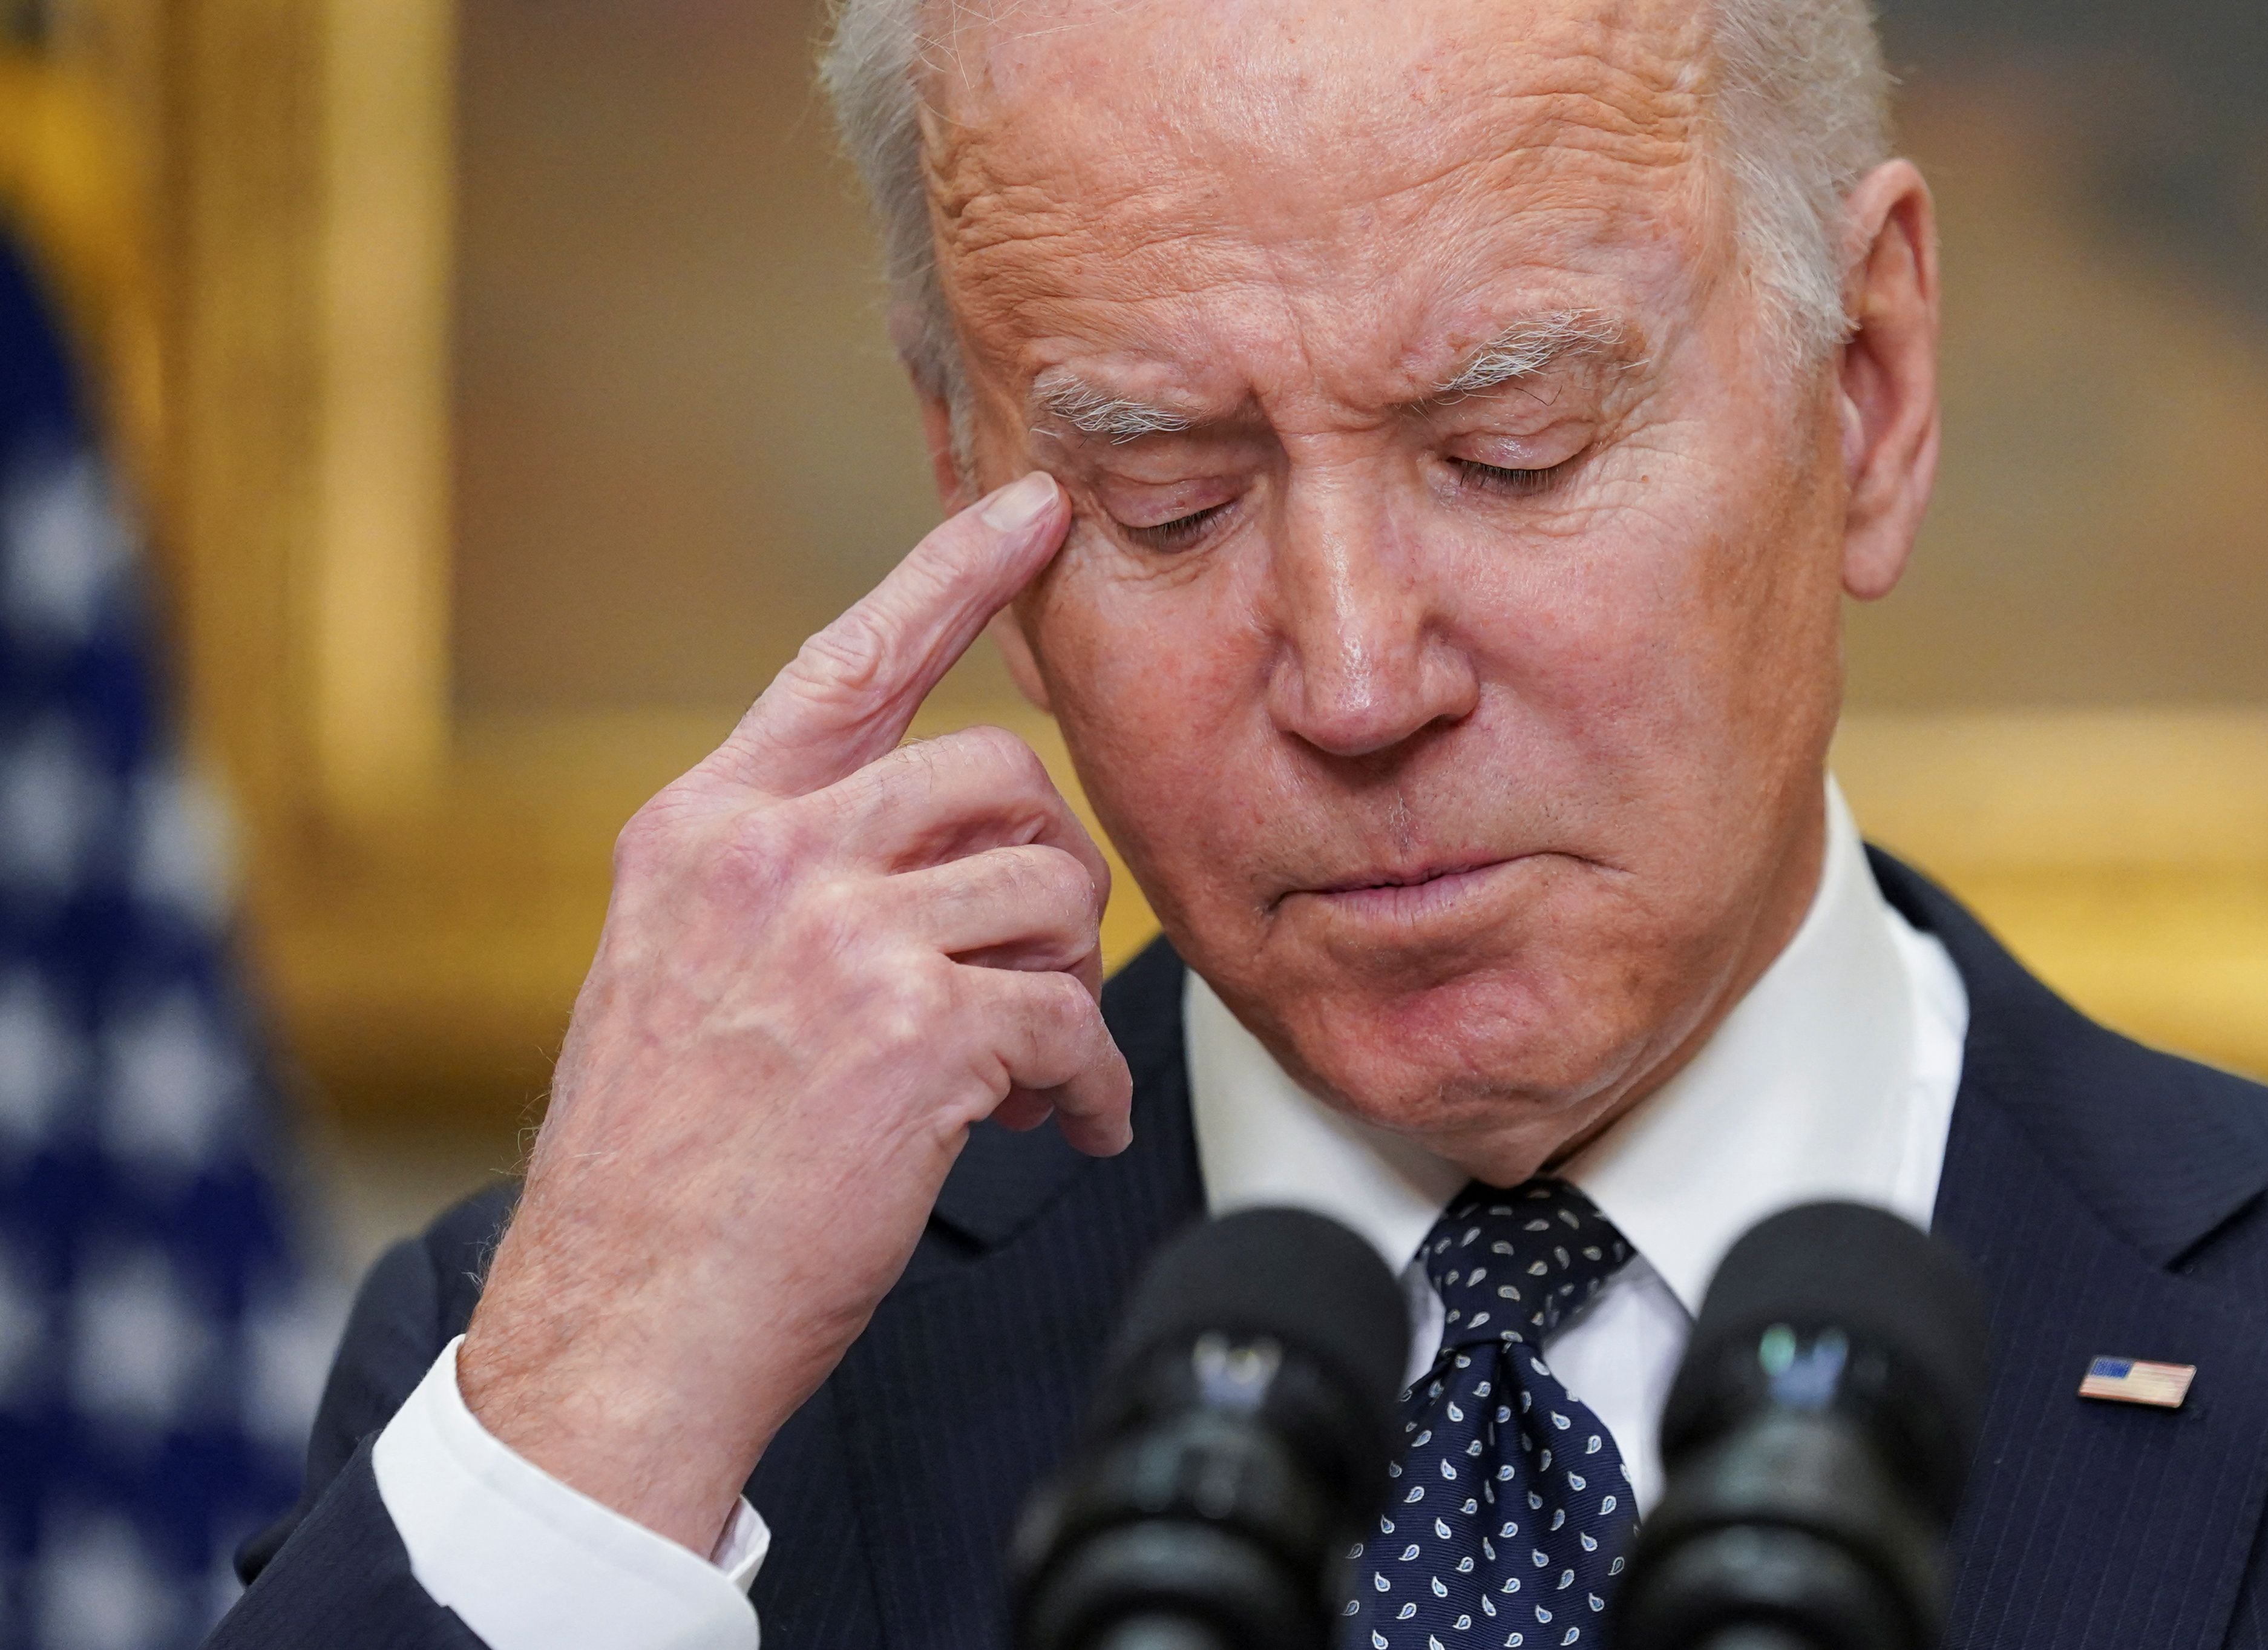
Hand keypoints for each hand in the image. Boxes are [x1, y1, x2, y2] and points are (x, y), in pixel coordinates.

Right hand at [457, 472, 1131, 1554]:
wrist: (624, 1324)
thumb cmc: (664, 1170)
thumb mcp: (686, 974)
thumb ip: (789, 880)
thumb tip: (938, 849)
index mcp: (702, 828)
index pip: (849, 659)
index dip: (955, 574)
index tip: (1035, 512)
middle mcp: (764, 857)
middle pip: (995, 773)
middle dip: (1044, 869)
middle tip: (1031, 963)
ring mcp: (836, 937)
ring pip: (1050, 890)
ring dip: (1064, 987)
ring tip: (1023, 1070)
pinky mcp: (912, 1032)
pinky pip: (1069, 1018)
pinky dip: (1084, 1085)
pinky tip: (1053, 1128)